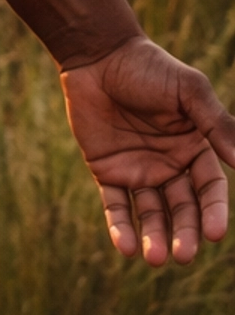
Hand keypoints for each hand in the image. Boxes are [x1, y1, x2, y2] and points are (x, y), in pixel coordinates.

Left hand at [60, 37, 234, 265]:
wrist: (98, 56)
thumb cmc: (148, 68)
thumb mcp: (188, 91)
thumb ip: (215, 124)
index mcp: (194, 148)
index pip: (209, 189)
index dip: (213, 212)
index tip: (214, 233)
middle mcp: (170, 165)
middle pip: (182, 208)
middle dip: (184, 234)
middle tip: (182, 256)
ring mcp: (138, 170)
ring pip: (151, 213)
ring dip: (154, 237)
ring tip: (155, 259)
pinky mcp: (107, 171)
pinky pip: (116, 205)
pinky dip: (121, 227)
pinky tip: (126, 247)